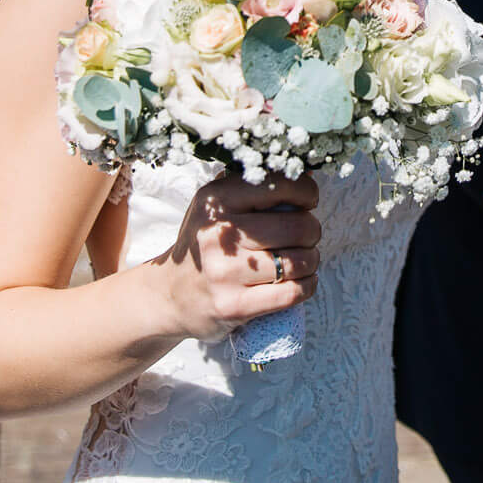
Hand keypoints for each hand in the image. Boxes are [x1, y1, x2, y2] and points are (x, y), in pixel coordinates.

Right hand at [158, 172, 320, 343]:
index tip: (307, 203)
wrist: (170, 294)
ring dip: (311, 260)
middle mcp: (219, 234)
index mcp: (216, 201)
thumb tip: (309, 176)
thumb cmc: (205, 245)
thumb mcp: (217, 207)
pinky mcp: (234, 305)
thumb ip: (256, 189)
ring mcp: (225, 273)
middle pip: (298, 227)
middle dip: (312, 231)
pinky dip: (307, 286)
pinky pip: (292, 293)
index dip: (306, 193)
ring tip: (301, 259)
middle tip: (305, 236)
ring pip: (299, 261)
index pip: (280, 185)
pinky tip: (302, 281)